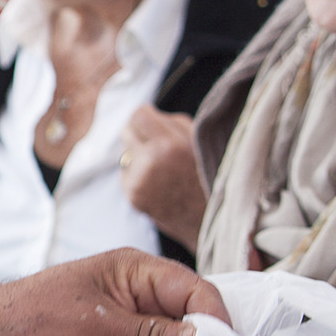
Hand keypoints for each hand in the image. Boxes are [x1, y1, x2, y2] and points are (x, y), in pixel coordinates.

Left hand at [120, 107, 206, 250]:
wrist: (210, 221)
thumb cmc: (210, 176)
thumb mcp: (201, 142)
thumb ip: (175, 124)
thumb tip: (149, 114)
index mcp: (170, 145)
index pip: (138, 116)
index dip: (147, 117)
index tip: (155, 123)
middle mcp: (150, 162)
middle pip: (127, 132)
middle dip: (141, 134)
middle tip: (159, 145)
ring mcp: (139, 182)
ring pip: (125, 154)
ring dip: (138, 156)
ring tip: (163, 168)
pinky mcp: (133, 197)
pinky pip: (126, 174)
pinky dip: (137, 175)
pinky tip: (158, 184)